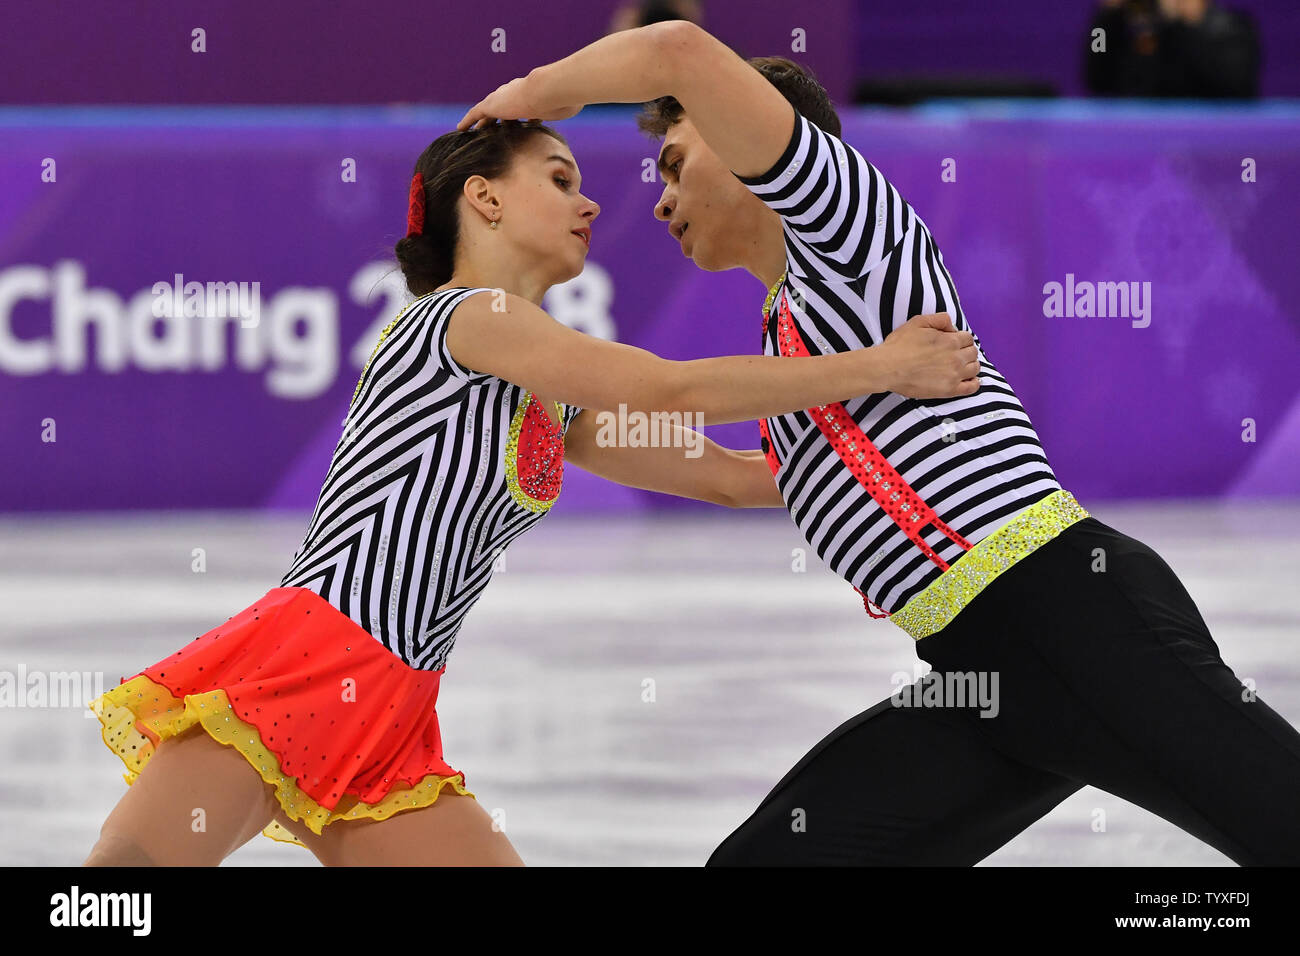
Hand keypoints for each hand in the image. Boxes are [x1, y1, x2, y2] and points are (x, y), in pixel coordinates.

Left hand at [456, 71, 583, 130]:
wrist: (550, 88)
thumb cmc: (563, 96)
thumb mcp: (567, 103)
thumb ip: (568, 104)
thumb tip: (577, 104)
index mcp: (531, 93)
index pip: (521, 104)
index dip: (517, 112)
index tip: (517, 121)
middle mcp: (515, 92)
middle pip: (501, 106)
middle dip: (495, 116)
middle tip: (488, 126)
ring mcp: (503, 99)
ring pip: (487, 112)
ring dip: (481, 121)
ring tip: (473, 130)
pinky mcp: (492, 106)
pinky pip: (476, 115)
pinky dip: (468, 121)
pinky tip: (460, 129)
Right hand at [877, 312, 979, 398]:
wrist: (887, 368)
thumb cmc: (899, 345)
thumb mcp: (918, 322)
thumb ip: (939, 319)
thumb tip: (952, 326)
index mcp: (950, 340)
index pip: (967, 338)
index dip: (960, 338)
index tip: (951, 342)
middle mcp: (956, 357)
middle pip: (973, 352)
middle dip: (965, 351)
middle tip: (953, 354)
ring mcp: (954, 375)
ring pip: (975, 368)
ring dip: (970, 365)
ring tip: (958, 366)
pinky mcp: (949, 390)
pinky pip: (971, 388)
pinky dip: (973, 383)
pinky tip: (967, 380)